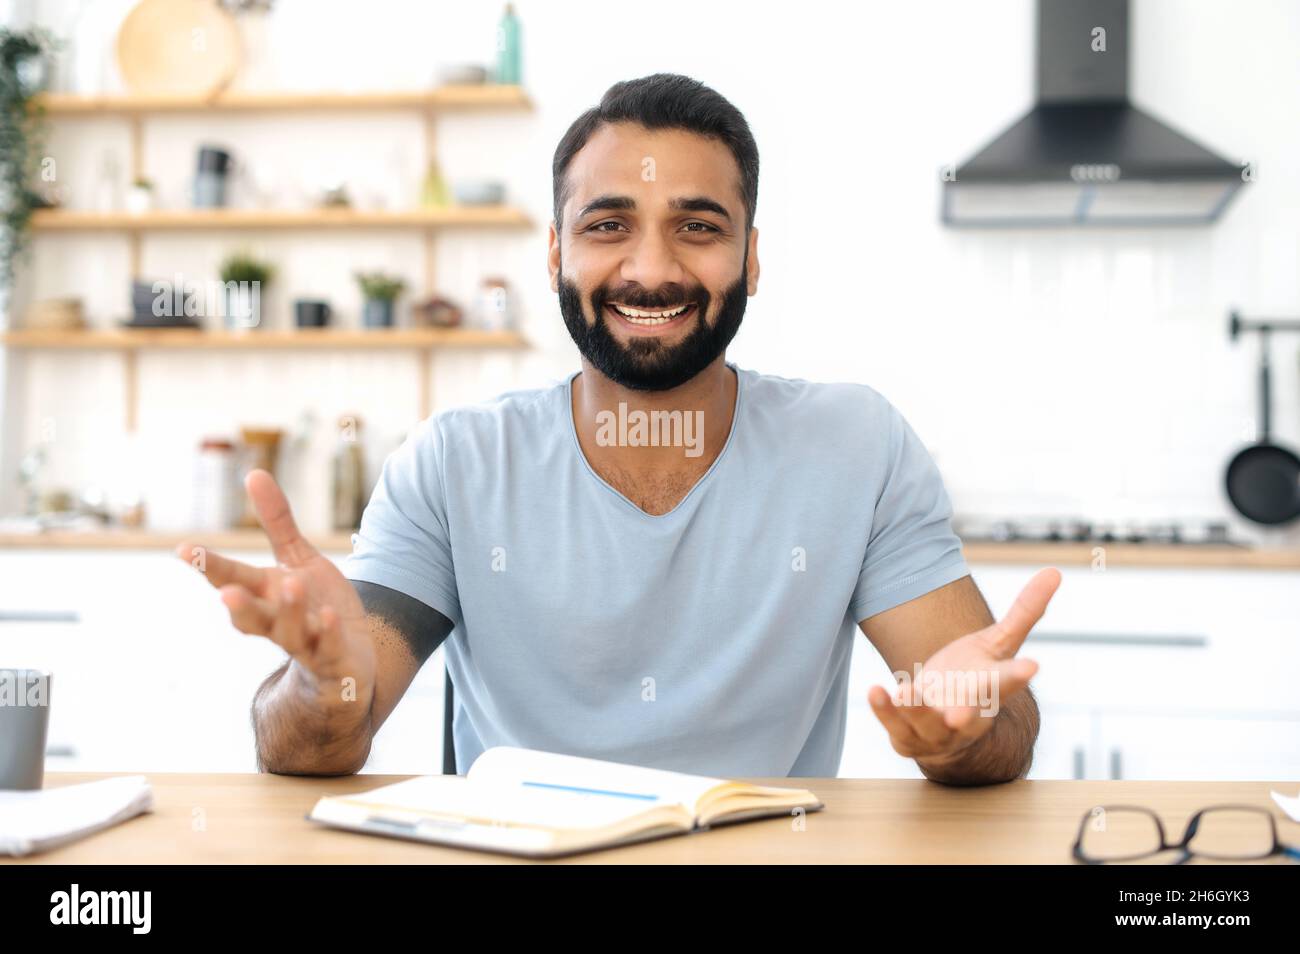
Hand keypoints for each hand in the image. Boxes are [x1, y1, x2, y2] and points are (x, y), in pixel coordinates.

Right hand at [175, 469, 375, 709]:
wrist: (349, 660)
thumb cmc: (316, 605)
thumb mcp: (298, 559)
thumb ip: (277, 522)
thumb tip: (254, 473)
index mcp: (264, 595)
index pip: (232, 579)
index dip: (210, 566)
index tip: (185, 549)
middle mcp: (278, 622)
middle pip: (253, 616)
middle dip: (240, 604)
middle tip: (227, 591)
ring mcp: (305, 644)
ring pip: (290, 633)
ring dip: (289, 611)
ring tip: (291, 585)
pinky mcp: (334, 659)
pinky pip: (328, 647)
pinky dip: (327, 634)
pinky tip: (328, 618)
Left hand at [867, 567, 1060, 765]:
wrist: (949, 726)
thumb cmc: (975, 677)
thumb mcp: (998, 644)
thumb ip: (1024, 612)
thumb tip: (1055, 571)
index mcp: (992, 691)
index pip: (1007, 682)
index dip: (1018, 675)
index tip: (1031, 666)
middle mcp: (967, 716)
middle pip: (969, 716)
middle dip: (965, 715)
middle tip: (961, 714)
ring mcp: (937, 731)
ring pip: (927, 724)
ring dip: (916, 711)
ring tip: (904, 692)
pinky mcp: (908, 737)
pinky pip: (895, 726)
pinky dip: (885, 711)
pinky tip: (875, 691)